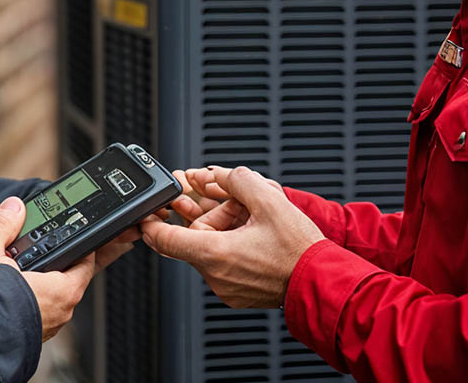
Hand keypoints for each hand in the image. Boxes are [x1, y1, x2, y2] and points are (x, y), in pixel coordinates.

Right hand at [0, 196, 94, 341]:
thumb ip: (2, 224)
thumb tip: (13, 208)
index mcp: (60, 292)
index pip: (85, 262)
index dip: (81, 245)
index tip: (73, 234)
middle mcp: (57, 315)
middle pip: (69, 280)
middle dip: (58, 263)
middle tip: (44, 249)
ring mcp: (42, 330)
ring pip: (51, 299)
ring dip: (41, 283)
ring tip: (20, 268)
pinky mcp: (25, 341)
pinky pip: (35, 314)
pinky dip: (27, 300)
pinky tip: (8, 291)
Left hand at [140, 166, 323, 308]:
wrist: (322, 283)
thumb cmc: (299, 250)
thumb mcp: (269, 200)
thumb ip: (237, 179)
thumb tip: (216, 174)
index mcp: (214, 254)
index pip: (165, 240)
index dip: (151, 224)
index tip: (145, 214)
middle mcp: (215, 275)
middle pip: (195, 237)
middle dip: (209, 214)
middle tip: (231, 201)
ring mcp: (226, 288)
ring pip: (211, 249)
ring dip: (224, 229)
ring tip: (252, 218)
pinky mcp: (238, 293)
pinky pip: (224, 263)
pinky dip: (232, 245)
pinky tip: (255, 234)